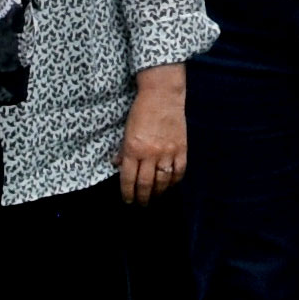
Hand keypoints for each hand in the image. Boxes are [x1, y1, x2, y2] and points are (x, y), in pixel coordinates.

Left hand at [118, 73, 188, 203]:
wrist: (162, 95)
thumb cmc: (141, 111)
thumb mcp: (126, 131)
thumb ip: (123, 151)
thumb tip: (117, 166)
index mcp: (133, 149)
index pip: (128, 179)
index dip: (127, 193)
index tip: (128, 201)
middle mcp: (150, 154)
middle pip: (145, 184)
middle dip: (142, 198)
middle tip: (141, 204)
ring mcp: (167, 152)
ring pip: (163, 182)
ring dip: (158, 193)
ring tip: (155, 197)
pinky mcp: (181, 149)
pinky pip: (178, 172)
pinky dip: (174, 181)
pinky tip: (170, 185)